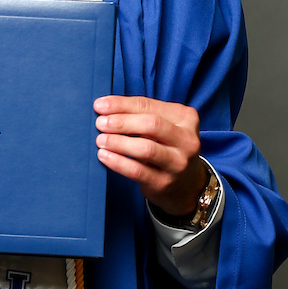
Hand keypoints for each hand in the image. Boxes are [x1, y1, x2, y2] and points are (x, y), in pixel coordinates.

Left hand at [93, 95, 207, 216]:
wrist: (186, 183)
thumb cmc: (166, 146)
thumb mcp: (162, 126)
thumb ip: (139, 114)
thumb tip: (104, 107)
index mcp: (185, 118)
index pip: (148, 106)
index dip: (121, 105)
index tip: (100, 105)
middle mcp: (187, 140)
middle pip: (151, 125)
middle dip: (121, 122)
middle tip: (100, 123)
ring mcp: (178, 163)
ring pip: (146, 149)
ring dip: (118, 142)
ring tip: (101, 140)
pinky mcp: (165, 183)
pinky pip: (138, 171)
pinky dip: (118, 162)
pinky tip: (104, 156)